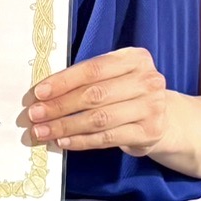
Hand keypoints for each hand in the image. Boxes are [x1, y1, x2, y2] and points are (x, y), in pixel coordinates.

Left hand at [21, 47, 172, 155]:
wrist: (165, 117)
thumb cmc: (127, 92)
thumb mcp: (115, 76)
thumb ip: (87, 79)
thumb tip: (43, 94)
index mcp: (135, 58)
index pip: (93, 69)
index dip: (63, 82)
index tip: (39, 93)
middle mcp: (148, 80)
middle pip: (94, 95)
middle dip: (60, 106)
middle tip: (35, 115)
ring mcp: (151, 107)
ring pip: (99, 119)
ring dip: (66, 127)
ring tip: (42, 131)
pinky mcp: (149, 132)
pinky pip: (107, 138)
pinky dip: (81, 141)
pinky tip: (62, 142)